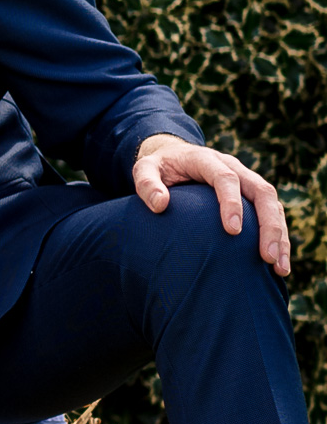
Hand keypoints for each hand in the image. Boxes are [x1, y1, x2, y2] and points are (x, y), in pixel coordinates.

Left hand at [133, 133, 289, 275]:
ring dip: (279, 235)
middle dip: (268, 224)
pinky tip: (277, 265)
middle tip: (266, 256)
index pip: (225, 177)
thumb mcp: (144, 169)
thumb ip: (147, 183)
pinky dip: (279, 237)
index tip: (232, 230)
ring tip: (278, 267)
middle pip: (261, 191)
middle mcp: (233, 167)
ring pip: (273, 204)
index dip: (232, 202)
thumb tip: (160, 205)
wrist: (174, 156)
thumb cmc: (159, 167)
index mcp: (206, 159)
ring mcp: (247, 180)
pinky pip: (273, 213)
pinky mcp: (253, 195)